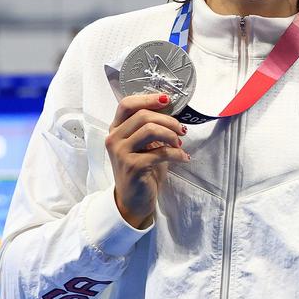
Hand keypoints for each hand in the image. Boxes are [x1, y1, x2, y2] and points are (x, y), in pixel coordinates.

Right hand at [106, 93, 189, 228]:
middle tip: (182, 131)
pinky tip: (184, 158)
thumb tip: (171, 110)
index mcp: (116, 129)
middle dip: (169, 120)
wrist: (134, 199)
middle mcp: (114, 139)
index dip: (148, 99)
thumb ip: (149, 127)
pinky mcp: (132, 166)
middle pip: (143, 116)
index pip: (127, 104)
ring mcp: (121, 152)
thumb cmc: (142, 169)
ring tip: (180, 144)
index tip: (167, 100)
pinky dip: (177, 153)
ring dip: (172, 135)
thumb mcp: (144, 145)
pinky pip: (160, 152)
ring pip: (150, 129)